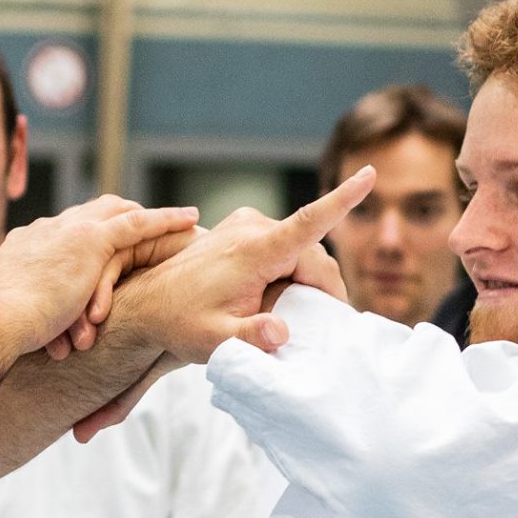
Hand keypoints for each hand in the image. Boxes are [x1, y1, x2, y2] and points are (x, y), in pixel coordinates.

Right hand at [0, 196, 198, 358]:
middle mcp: (45, 231)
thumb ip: (6, 310)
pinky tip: (190, 219)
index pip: (59, 233)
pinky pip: (137, 224)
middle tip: (143, 231)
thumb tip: (0, 324)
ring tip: (179, 222)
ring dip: (148, 217)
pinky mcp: (89, 241)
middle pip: (90, 213)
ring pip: (116, 212)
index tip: (97, 249)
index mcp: (23, 247)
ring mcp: (67, 232)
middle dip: (117, 220)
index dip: (82, 236)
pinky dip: (164, 220)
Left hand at [106, 166, 373, 366]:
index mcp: (254, 250)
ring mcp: (248, 225)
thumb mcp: (216, 342)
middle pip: (314, 254)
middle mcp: (253, 228)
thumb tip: (281, 333)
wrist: (147, 305)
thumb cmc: (181, 325)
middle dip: (323, 290)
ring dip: (305, 282)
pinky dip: (291, 272)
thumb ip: (250, 339)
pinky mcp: (244, 229)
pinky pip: (286, 248)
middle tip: (318, 330)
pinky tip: (273, 300)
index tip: (370, 174)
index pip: (308, 222)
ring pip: (302, 252)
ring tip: (284, 316)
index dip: (342, 199)